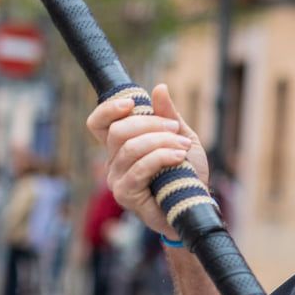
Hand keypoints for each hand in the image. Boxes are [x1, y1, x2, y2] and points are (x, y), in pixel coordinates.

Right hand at [85, 84, 208, 239]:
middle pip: (118, 131)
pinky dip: (162, 157)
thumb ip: (168, 115)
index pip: (98, 123)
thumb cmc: (186, 173)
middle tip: (175, 130)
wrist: (196, 205)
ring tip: (183, 147)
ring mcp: (116, 180)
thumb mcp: (180, 137)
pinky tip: (178, 158)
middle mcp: (112, 162)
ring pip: (131, 148)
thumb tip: (159, 88)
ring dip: (161, 142)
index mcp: (120, 146)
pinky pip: (140, 168)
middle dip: (151, 124)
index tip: (132, 102)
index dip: (109, 109)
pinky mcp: (126, 195)